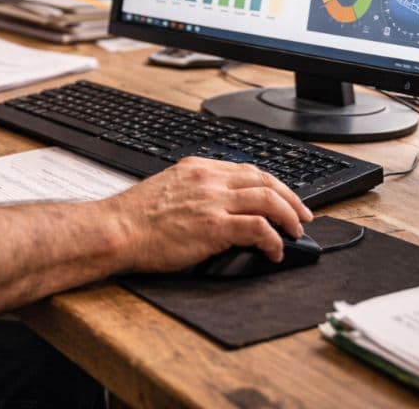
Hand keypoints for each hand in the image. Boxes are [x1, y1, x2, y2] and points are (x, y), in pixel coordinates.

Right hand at [104, 157, 313, 272]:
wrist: (116, 230)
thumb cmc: (134, 218)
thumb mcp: (168, 190)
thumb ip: (195, 192)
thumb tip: (218, 209)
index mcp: (197, 168)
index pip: (247, 170)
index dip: (272, 185)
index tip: (283, 197)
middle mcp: (209, 179)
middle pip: (265, 180)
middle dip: (291, 198)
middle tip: (302, 216)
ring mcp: (213, 201)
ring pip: (269, 200)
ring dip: (289, 217)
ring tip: (295, 232)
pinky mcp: (214, 226)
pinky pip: (258, 228)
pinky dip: (273, 239)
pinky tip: (274, 250)